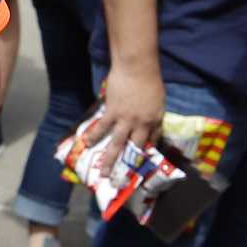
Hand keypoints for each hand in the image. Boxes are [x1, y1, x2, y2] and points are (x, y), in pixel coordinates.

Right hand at [93, 62, 163, 182]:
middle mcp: (141, 124)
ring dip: (109, 160)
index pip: (151, 142)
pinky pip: (102, 127)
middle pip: (134, 148)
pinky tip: (87, 144)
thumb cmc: (150, 80)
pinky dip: (95, 136)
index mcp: (154, 121)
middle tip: (121, 179)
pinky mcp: (112, 111)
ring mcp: (126, 119)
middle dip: (128, 165)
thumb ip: (154, 116)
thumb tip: (151, 128)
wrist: (137, 67)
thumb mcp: (159, 100)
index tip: (140, 164)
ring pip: (117, 144)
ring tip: (103, 173)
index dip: (145, 153)